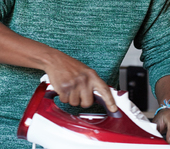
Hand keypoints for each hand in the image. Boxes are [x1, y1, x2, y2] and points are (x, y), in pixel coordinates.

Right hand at [0, 20, 116, 111]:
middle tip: (78, 93)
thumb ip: (92, 83)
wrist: (55, 59)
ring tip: (69, 87)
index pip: (105, 90)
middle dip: (82, 101)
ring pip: (75, 103)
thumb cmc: (71, 66)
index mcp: (92, 75)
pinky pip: (65, 101)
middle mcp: (85, 80)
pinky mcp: (64, 88)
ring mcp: (74, 84)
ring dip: (71, 98)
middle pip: (88, 103)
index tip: (114, 110)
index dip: (110, 101)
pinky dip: (63, 97)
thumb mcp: (85, 72)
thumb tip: (99, 97)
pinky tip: (63, 88)